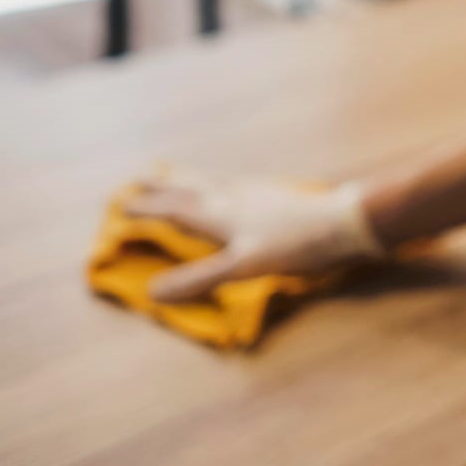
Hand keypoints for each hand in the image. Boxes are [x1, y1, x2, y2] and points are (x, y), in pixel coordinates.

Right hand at [124, 169, 386, 301]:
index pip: (174, 209)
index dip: (148, 209)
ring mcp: (257, 192)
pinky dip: (221, 181)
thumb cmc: (294, 245)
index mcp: (219, 213)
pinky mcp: (278, 193)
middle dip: (164, 185)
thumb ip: (198, 279)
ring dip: (190, 177)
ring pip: (213, 180)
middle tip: (142, 175)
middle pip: (191, 187)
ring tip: (177, 173)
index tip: (122, 205)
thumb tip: (152, 293)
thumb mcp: (242, 267)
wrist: (344, 222)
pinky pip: (237, 183)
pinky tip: (234, 186)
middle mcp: (233, 196)